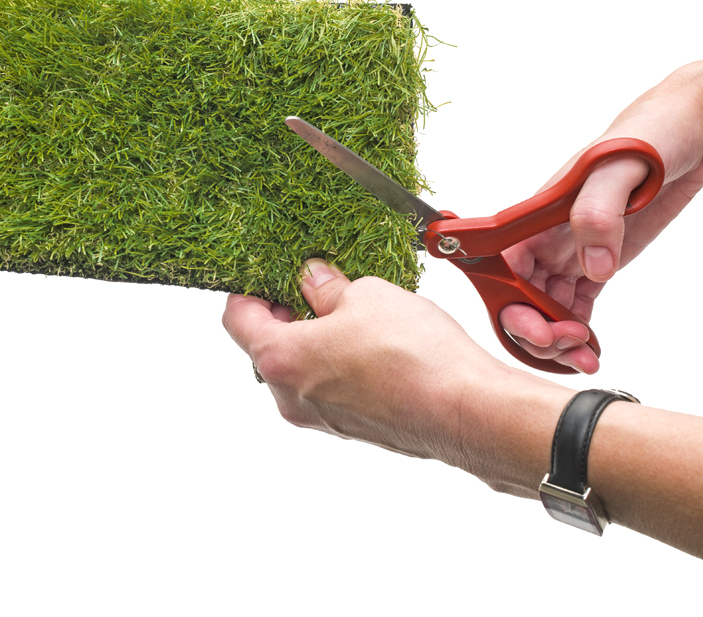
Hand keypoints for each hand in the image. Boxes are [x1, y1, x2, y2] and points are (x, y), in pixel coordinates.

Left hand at [223, 258, 501, 464]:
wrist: (465, 410)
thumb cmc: (414, 357)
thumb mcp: (365, 295)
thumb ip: (327, 286)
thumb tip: (313, 280)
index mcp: (280, 359)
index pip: (237, 319)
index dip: (248, 290)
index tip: (267, 274)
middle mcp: (290, 398)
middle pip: (266, 348)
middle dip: (286, 314)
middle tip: (314, 287)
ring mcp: (320, 419)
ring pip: (299, 371)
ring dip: (315, 340)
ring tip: (351, 312)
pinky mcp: (351, 428)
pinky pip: (329, 389)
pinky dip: (337, 364)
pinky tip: (371, 343)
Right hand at [499, 54, 702, 372]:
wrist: (689, 127)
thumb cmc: (645, 134)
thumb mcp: (616, 167)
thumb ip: (597, 214)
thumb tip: (591, 268)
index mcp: (536, 215)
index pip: (501, 268)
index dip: (510, 303)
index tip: (539, 326)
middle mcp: (546, 236)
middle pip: (518, 296)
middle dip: (534, 329)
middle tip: (568, 346)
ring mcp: (572, 249)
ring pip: (545, 306)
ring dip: (556, 337)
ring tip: (585, 356)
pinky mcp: (601, 258)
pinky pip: (576, 303)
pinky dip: (578, 330)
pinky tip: (592, 347)